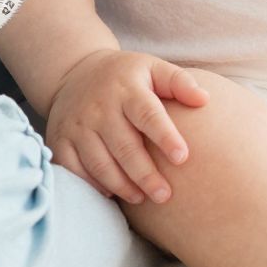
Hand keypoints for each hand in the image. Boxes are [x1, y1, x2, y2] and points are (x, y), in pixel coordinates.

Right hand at [45, 49, 208, 205]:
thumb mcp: (152, 68)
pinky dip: (94, 185)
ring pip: (100, 163)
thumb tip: (205, 100)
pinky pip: (75, 170)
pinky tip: (113, 193)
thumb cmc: (126, 77)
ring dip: (122, 185)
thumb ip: (179, 82)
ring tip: (143, 198)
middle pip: (124, 146)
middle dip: (145, 174)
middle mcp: (100, 107)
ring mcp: (78, 125)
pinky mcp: (61, 140)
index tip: (183, 157)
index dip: (165, 136)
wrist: (75, 73)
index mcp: (127, 89)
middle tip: (165, 195)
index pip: (147, 114)